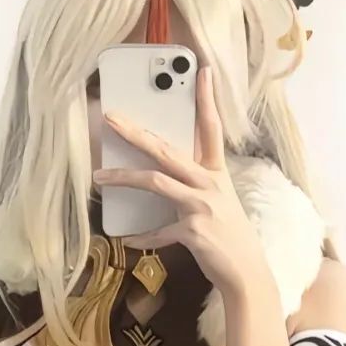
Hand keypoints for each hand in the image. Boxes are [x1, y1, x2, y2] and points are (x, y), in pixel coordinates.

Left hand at [93, 65, 270, 300]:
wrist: (247, 275)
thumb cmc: (230, 239)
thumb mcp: (219, 204)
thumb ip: (195, 186)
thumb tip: (164, 178)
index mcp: (216, 173)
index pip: (211, 128)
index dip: (206, 99)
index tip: (200, 71)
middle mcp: (209, 184)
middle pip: (167, 149)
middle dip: (136, 132)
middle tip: (111, 118)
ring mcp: (201, 206)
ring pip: (156, 182)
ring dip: (123, 178)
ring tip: (99, 177)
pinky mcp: (193, 231)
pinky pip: (159, 231)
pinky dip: (142, 236)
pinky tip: (128, 239)